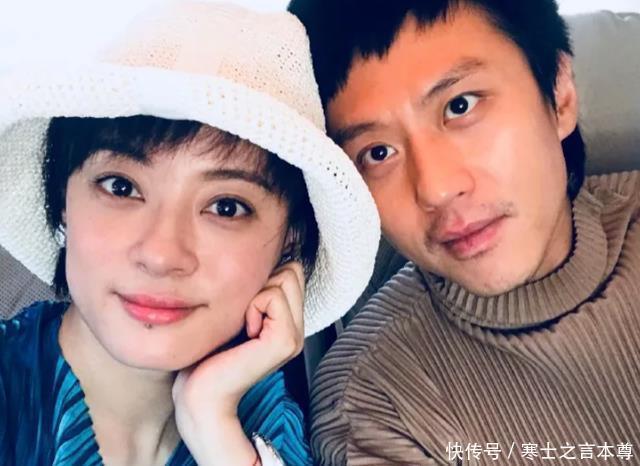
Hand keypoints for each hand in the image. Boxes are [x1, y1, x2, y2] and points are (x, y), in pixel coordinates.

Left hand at [172, 261, 304, 465]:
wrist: (201, 394)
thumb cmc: (208, 353)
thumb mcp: (236, 314)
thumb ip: (254, 293)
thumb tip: (259, 261)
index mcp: (288, 323)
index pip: (292, 271)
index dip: (264, 278)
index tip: (243, 309)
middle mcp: (298, 329)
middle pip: (292, 270)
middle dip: (262, 283)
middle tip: (244, 317)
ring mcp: (295, 336)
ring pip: (285, 278)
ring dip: (256, 295)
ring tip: (244, 325)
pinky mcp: (285, 341)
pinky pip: (273, 296)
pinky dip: (252, 307)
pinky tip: (245, 333)